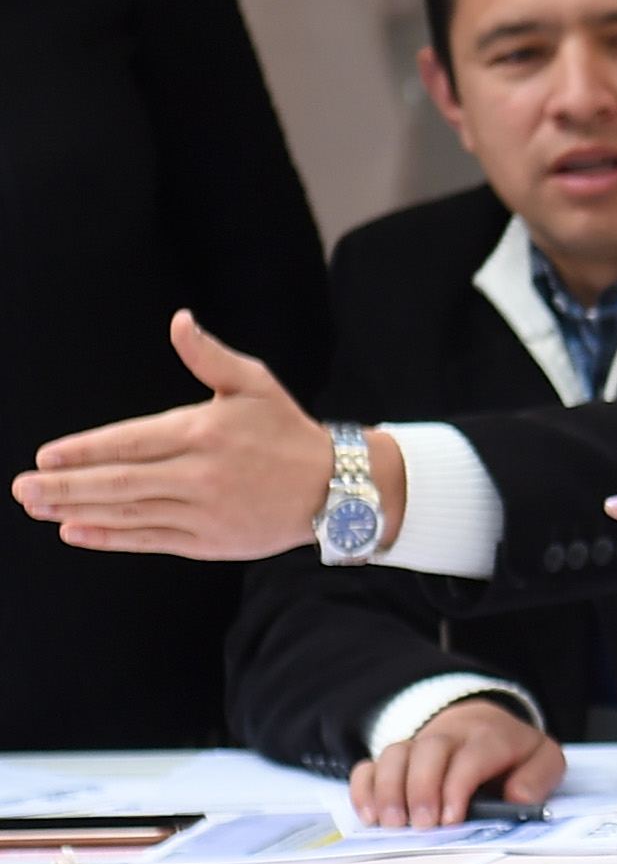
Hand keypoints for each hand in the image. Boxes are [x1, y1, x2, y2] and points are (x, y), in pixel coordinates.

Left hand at [11, 310, 401, 558]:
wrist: (336, 489)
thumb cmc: (288, 431)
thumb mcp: (254, 383)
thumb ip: (208, 356)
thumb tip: (179, 322)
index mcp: (203, 432)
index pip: (130, 442)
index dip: (85, 450)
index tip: (46, 456)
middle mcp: (200, 475)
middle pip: (120, 481)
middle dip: (66, 486)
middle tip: (22, 488)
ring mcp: (204, 512)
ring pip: (129, 512)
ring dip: (78, 510)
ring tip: (38, 507)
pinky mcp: (210, 542)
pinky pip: (151, 539)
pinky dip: (111, 537)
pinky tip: (77, 531)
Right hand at [350, 697, 563, 828]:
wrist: (485, 722)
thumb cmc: (514, 751)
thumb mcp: (543, 759)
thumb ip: (538, 778)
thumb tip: (519, 799)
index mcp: (490, 736)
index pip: (470, 757)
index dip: (456, 787)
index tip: (451, 820)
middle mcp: (450, 735)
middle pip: (427, 751)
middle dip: (421, 790)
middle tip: (422, 827)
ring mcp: (419, 743)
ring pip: (395, 754)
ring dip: (389, 790)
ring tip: (392, 825)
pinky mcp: (398, 756)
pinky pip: (371, 764)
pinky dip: (365, 788)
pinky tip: (369, 815)